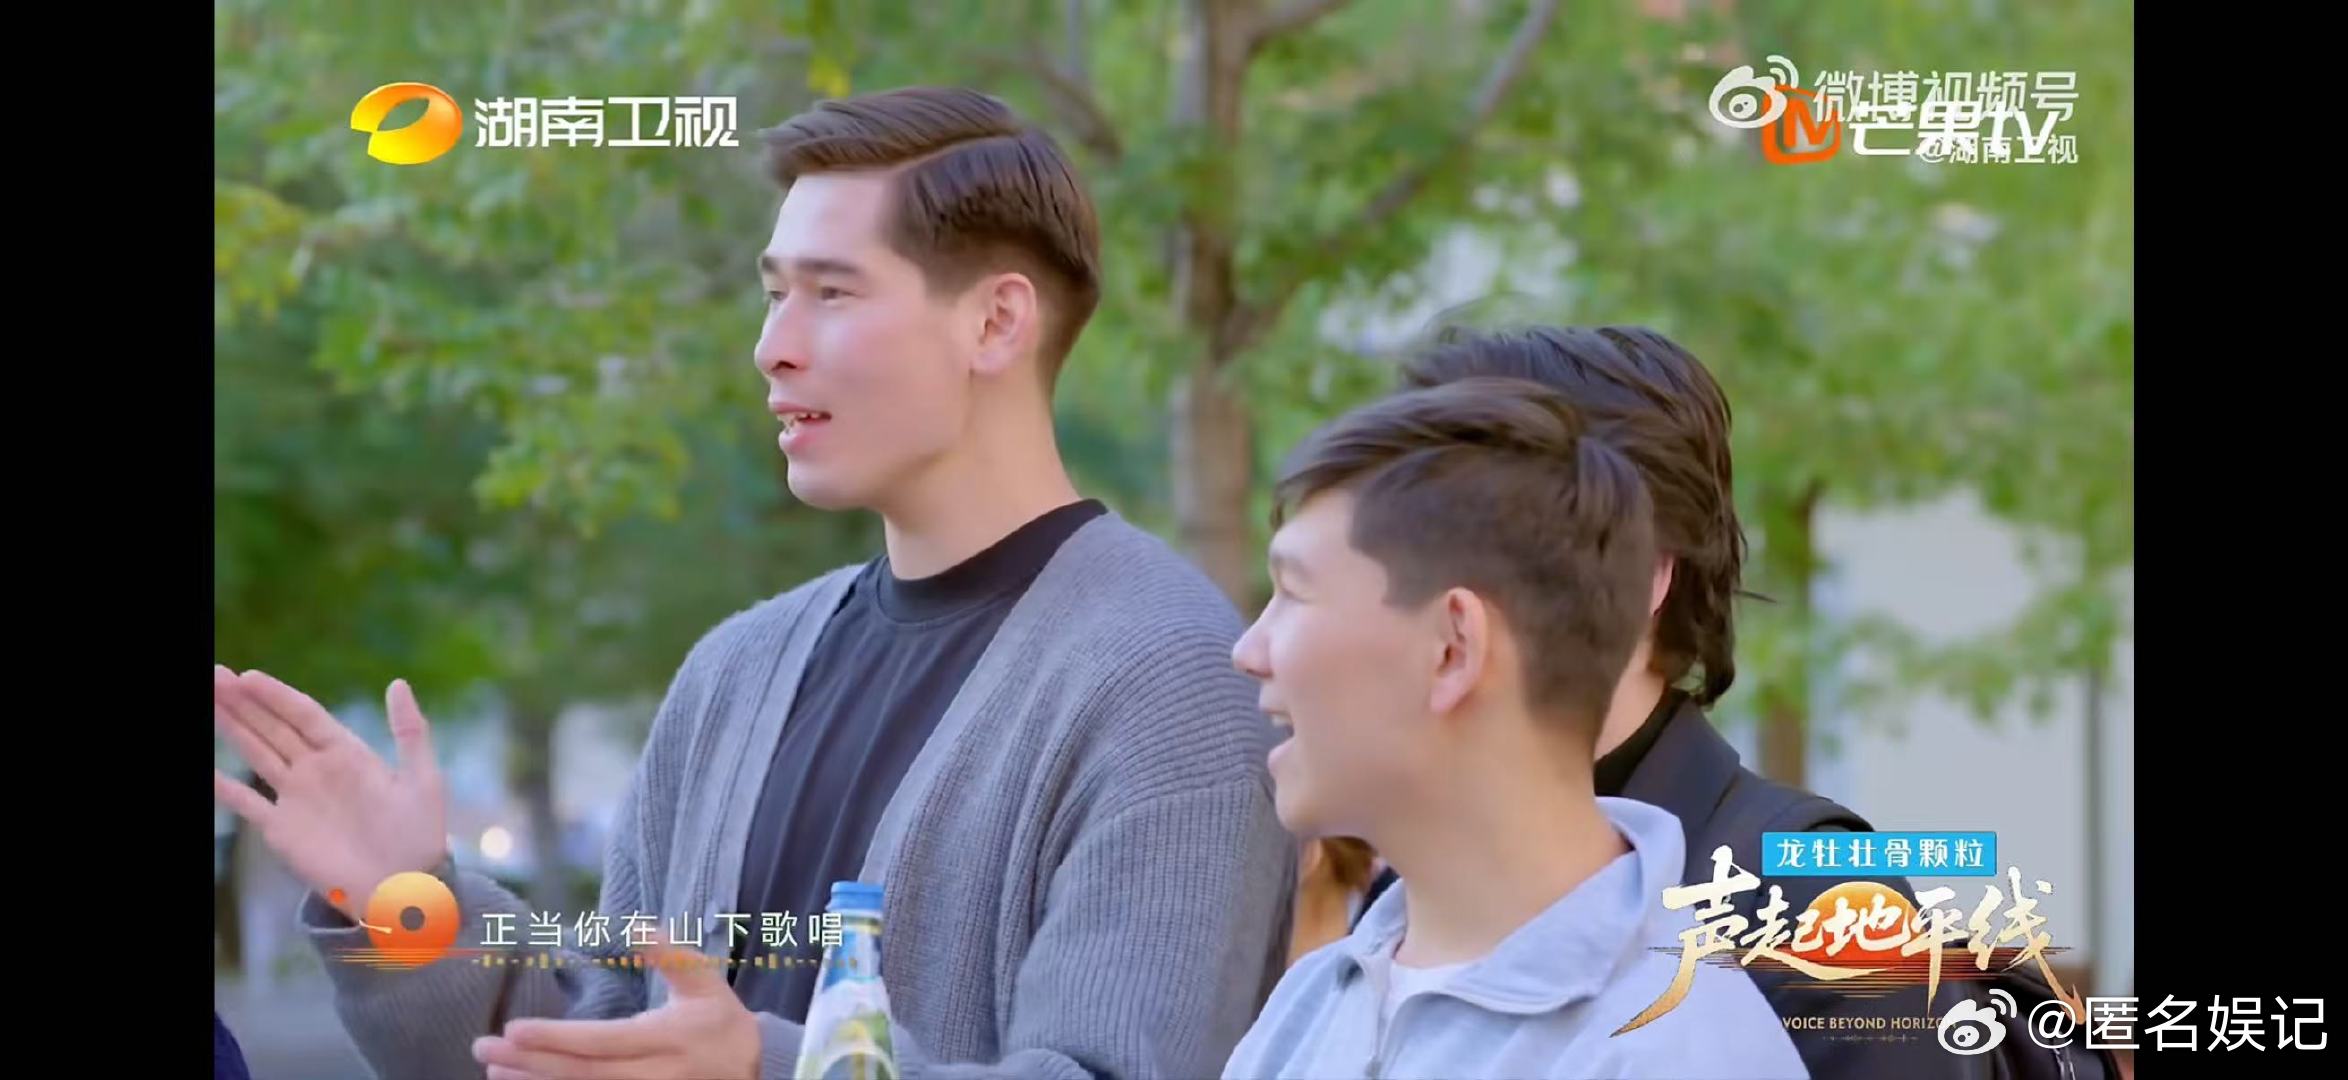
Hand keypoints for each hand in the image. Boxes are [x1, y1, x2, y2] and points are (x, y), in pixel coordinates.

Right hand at [212, 665, 448, 923]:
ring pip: (257, 754)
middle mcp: (316, 770)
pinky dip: (226, 788)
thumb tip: (397, 683)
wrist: (402, 888)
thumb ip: (409, 731)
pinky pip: (248, 803)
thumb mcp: (422, 778)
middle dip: (243, 703)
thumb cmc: (418, 835)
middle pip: (273, 728)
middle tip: (214, 676)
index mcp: (347, 754)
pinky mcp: (282, 829)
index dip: (276, 695)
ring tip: (209, 702)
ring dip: (232, 729)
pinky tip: (209, 770)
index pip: (305, 714)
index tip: (247, 676)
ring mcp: (296, 798)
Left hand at [472, 943, 761, 1079]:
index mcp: (668, 1037)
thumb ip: (671, 954)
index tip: (514, 1030)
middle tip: (483, 1050)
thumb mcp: (706, 981)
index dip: (557, 1039)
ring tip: (495, 1071)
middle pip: (585, 1075)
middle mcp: (656, 1075)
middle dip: (531, 1064)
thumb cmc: (721, 1020)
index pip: (603, 1042)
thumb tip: (635, 925)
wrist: (755, 1071)